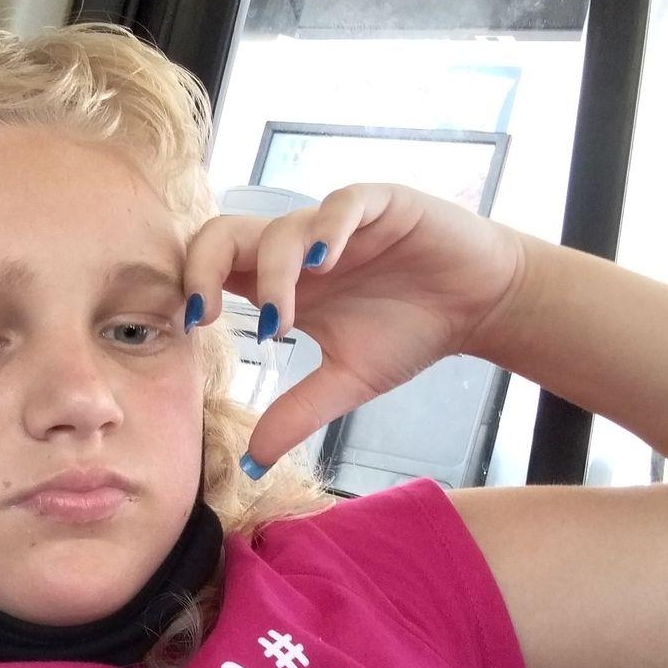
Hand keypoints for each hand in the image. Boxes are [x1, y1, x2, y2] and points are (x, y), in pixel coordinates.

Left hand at [185, 184, 522, 472]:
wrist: (478, 305)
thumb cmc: (408, 331)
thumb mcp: (346, 381)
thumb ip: (297, 413)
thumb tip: (252, 464)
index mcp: (282, 284)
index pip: (214, 267)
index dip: (191, 287)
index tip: (190, 329)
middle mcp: (299, 249)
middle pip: (225, 232)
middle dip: (202, 267)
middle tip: (204, 315)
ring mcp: (336, 224)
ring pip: (282, 227)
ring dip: (272, 274)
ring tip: (282, 321)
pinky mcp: (382, 205)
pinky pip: (343, 203)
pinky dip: (327, 227)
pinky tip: (325, 259)